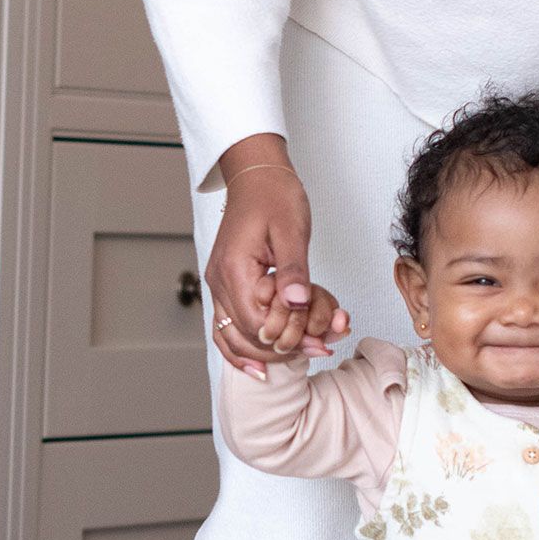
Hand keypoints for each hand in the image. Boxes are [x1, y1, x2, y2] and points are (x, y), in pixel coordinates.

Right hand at [206, 136, 350, 377]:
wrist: (257, 176)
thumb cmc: (275, 196)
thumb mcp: (292, 231)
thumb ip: (294, 270)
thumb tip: (296, 302)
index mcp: (234, 268)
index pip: (255, 322)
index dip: (286, 336)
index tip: (319, 341)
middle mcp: (219, 280)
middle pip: (243, 335)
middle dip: (281, 348)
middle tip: (319, 349)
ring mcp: (219, 284)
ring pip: (230, 336)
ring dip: (262, 352)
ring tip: (297, 358)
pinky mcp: (226, 284)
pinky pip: (226, 325)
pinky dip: (240, 347)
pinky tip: (259, 364)